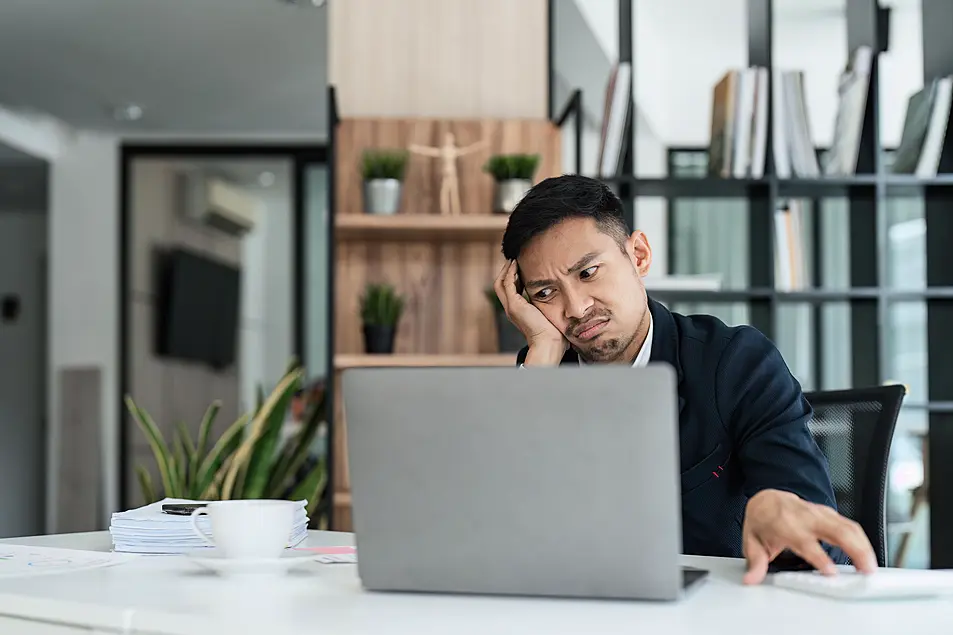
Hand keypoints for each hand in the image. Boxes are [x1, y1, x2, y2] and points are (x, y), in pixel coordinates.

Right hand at [493, 260, 566, 362]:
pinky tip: (516, 265)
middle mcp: (511, 309)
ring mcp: (511, 307)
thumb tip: (561, 294)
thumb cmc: (554, 332)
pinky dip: (510, 273)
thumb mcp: (549, 313)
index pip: (510, 289)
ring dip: (506, 270)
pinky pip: (507, 284)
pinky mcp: (514, 306)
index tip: (521, 266)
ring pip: (500, 283)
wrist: (549, 343)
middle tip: (514, 259)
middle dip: (506, 271)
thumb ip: (549, 303)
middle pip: (500, 285)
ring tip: (514, 259)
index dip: (513, 276)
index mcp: (518, 311)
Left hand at [742, 489, 876, 584]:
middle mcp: (805, 517)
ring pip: (848, 526)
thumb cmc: (762, 520)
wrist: (766, 499)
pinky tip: (868, 556)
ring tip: (871, 567)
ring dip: (863, 546)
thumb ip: (755, 561)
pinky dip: (863, 541)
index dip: (819, 556)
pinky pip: (850, 525)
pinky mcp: (829, 514)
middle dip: (854, 549)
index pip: (805, 541)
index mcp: (785, 523)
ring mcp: (820, 513)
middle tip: (865, 571)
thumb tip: (751, 578)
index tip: (831, 572)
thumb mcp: (752, 540)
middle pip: (835, 530)